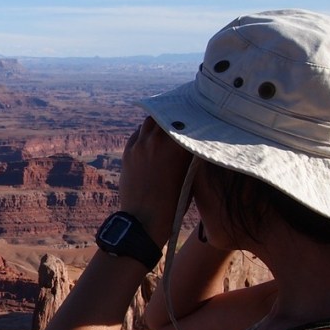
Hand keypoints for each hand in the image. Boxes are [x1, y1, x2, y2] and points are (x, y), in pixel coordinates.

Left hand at [119, 117, 192, 245]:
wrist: (145, 219)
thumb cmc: (174, 202)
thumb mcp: (192, 177)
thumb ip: (192, 154)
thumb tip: (195, 138)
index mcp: (177, 146)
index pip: (188, 119)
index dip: (194, 114)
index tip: (200, 111)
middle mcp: (158, 141)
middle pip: (168, 114)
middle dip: (176, 113)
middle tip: (184, 112)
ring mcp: (140, 145)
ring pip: (150, 121)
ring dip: (160, 120)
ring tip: (168, 121)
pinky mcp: (128, 152)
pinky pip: (138, 133)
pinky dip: (146, 131)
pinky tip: (153, 135)